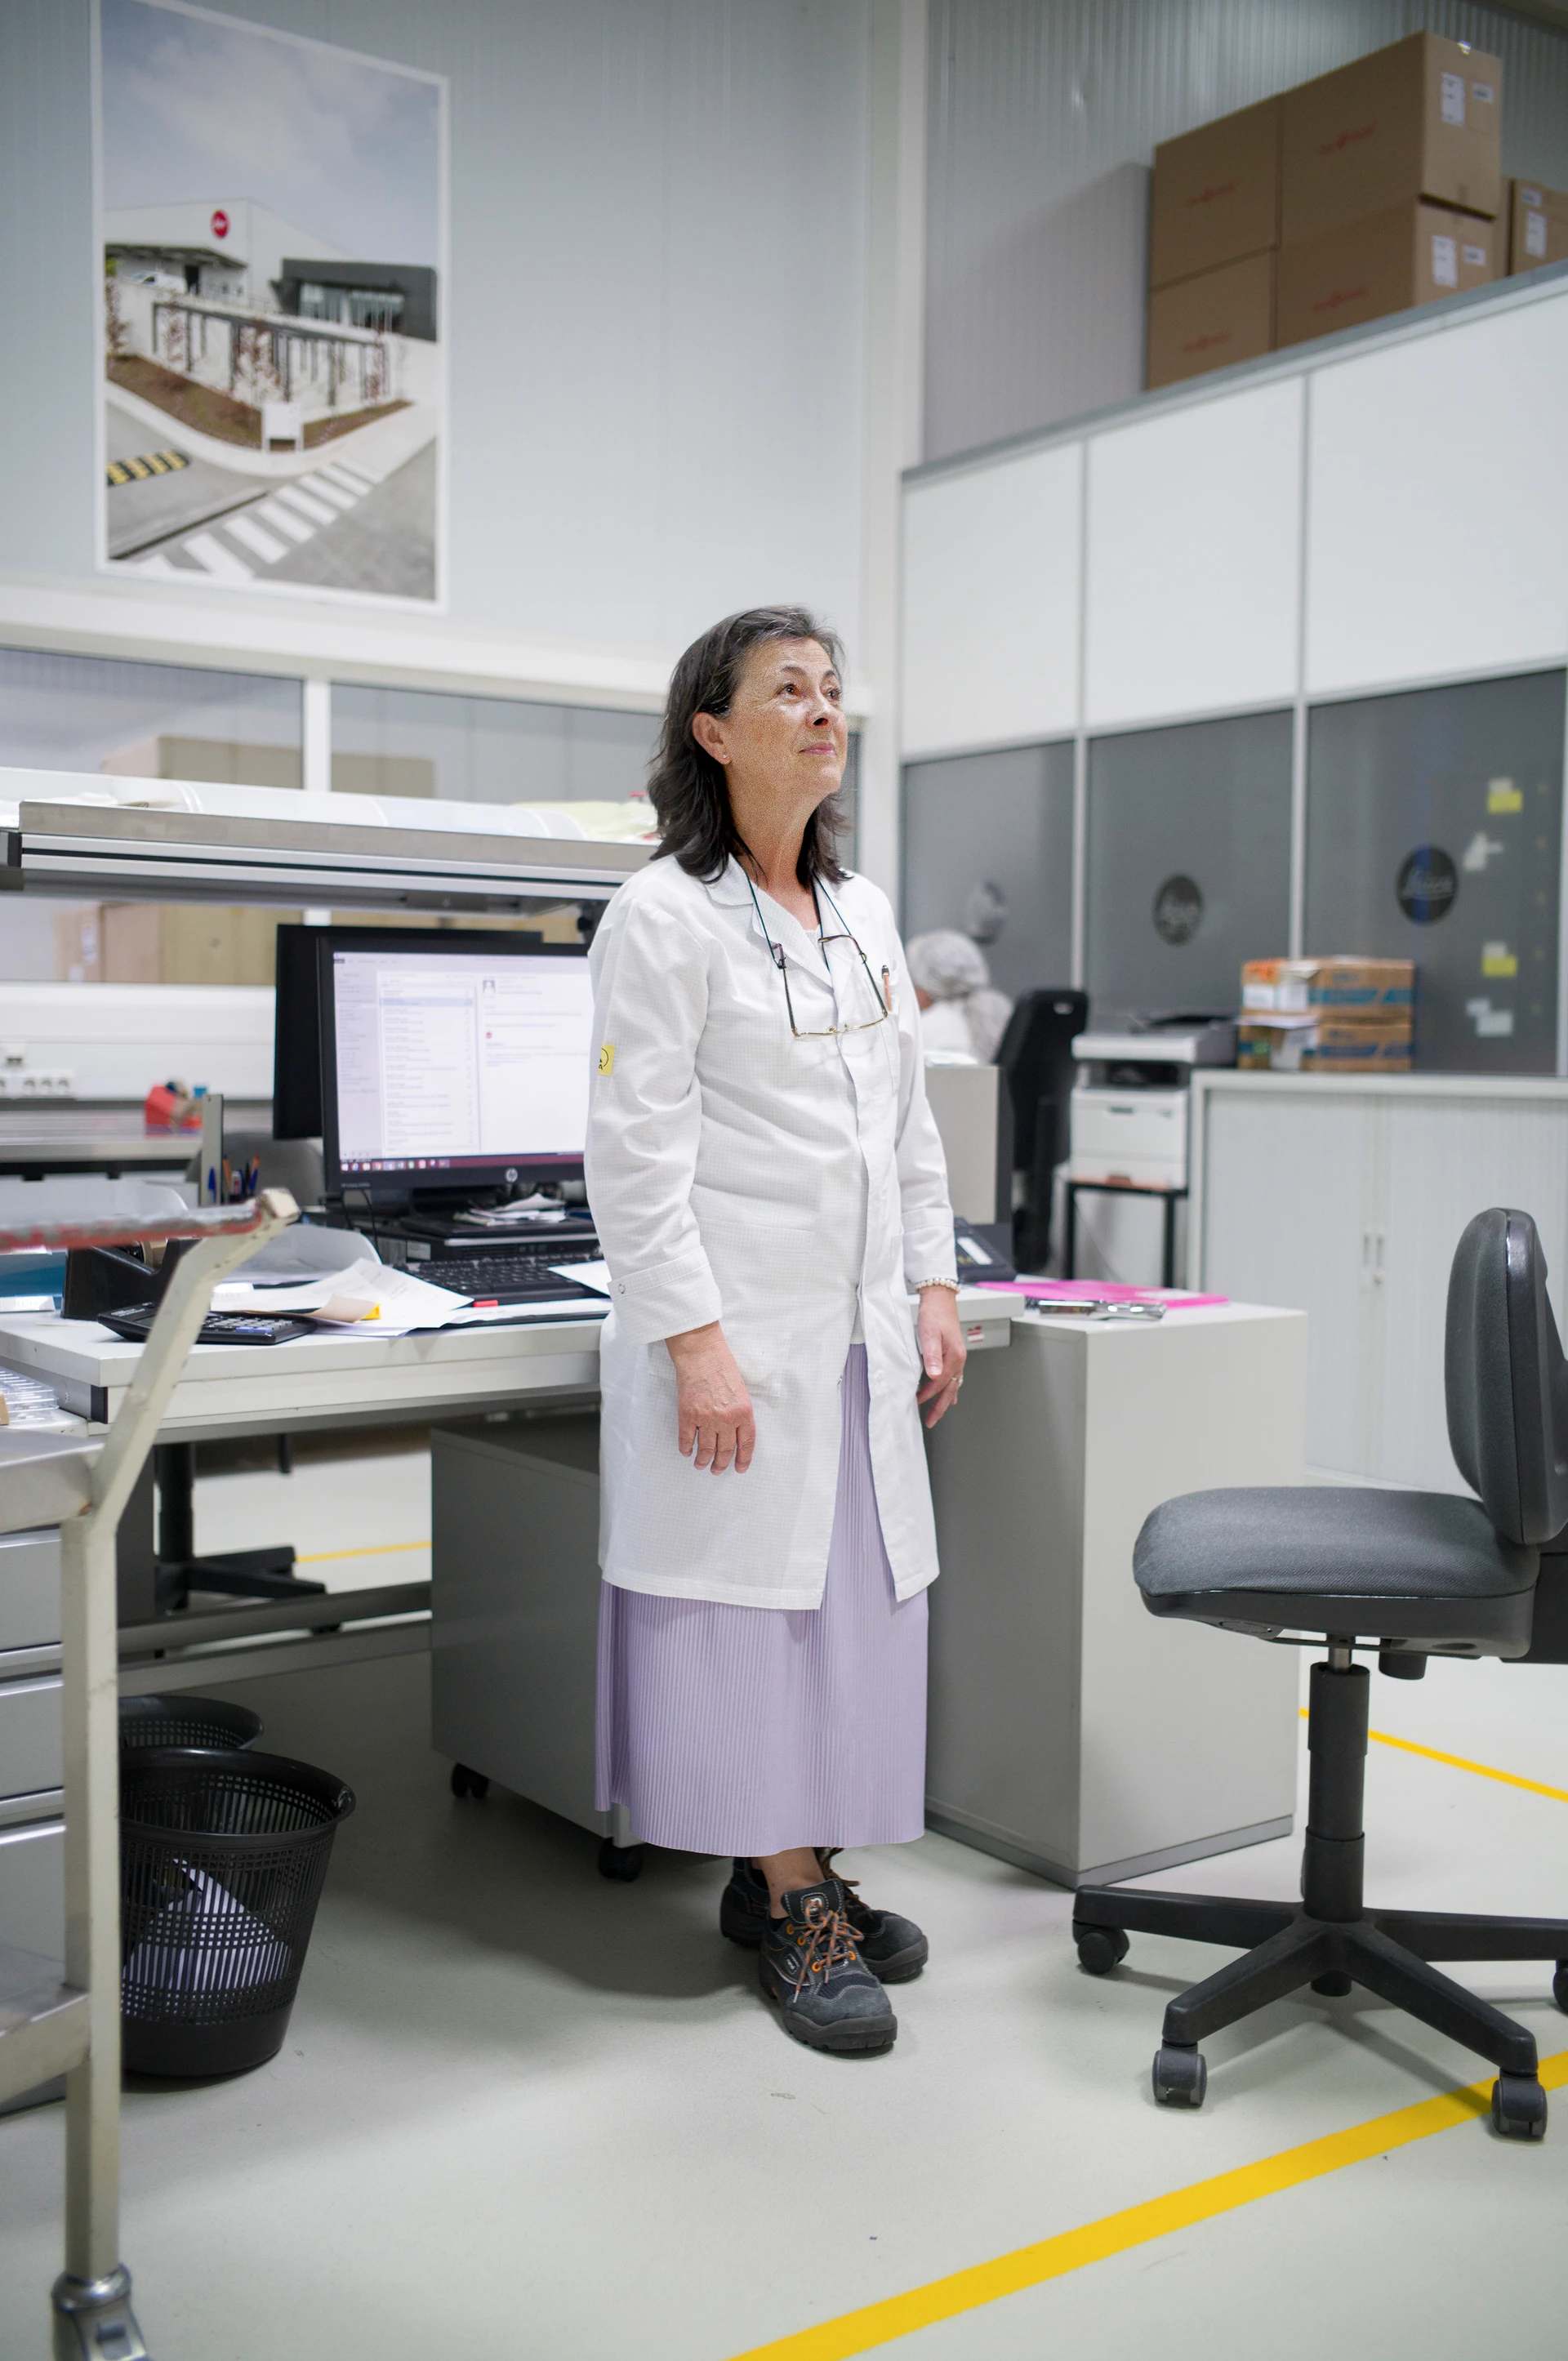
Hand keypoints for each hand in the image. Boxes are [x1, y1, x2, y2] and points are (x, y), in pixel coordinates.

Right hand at [665, 1322, 755, 1472]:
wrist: (701, 1353)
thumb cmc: (722, 1366)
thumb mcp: (741, 1391)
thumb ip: (740, 1413)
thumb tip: (736, 1433)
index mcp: (744, 1412)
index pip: (746, 1444)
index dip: (743, 1459)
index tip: (740, 1468)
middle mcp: (726, 1418)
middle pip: (725, 1451)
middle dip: (721, 1464)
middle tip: (717, 1470)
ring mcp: (706, 1418)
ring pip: (706, 1450)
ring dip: (703, 1461)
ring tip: (701, 1465)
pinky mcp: (687, 1415)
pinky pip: (686, 1440)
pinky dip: (686, 1449)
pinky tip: (687, 1452)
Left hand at [916, 1287, 966, 1427]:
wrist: (940, 1298)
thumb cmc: (934, 1314)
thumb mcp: (929, 1333)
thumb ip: (932, 1355)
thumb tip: (934, 1376)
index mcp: (954, 1356)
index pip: (940, 1382)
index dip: (928, 1394)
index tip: (916, 1402)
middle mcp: (959, 1359)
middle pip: (950, 1389)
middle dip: (940, 1406)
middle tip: (930, 1421)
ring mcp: (958, 1357)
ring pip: (953, 1384)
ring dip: (944, 1399)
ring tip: (937, 1413)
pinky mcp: (953, 1353)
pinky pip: (954, 1376)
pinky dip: (950, 1388)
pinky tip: (950, 1394)